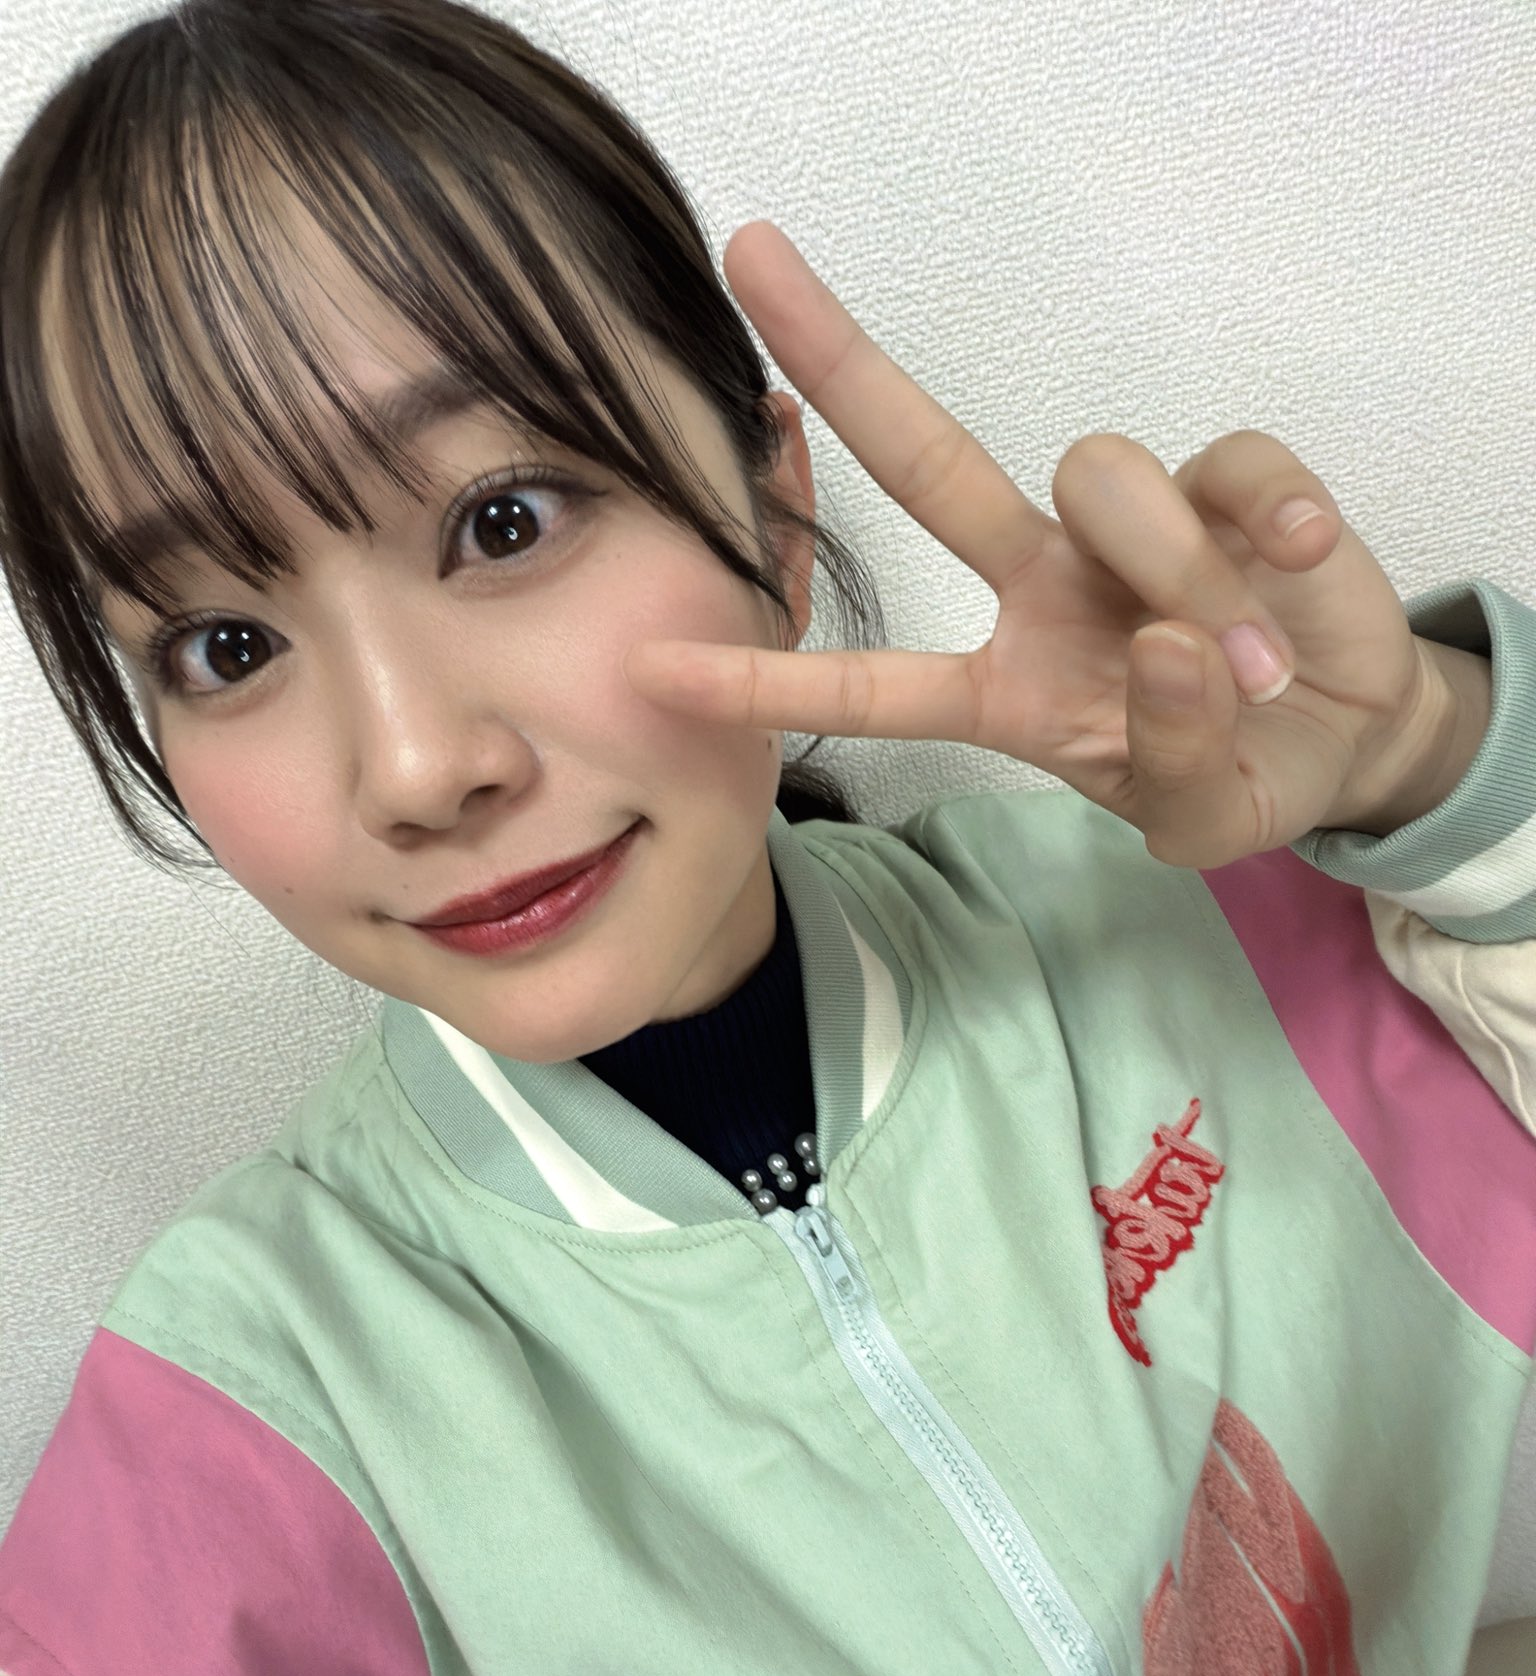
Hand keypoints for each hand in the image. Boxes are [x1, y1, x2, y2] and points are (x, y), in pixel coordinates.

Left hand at [623, 220, 1460, 867]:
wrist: (1345, 735)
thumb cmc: (1236, 774)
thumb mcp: (1200, 820)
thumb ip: (1175, 758)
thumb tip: (1173, 644)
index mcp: (1003, 688)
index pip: (868, 683)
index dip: (765, 681)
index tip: (650, 665)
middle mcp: (1040, 586)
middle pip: (924, 458)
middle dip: (837, 361)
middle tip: (749, 258)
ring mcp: (1127, 528)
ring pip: (1095, 473)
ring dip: (1176, 570)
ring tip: (1252, 669)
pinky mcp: (1225, 483)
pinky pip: (1225, 460)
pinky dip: (1266, 514)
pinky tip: (1299, 562)